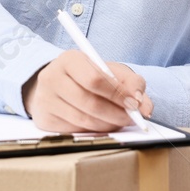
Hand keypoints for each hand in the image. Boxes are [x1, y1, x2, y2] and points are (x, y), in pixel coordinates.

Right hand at [21, 51, 153, 132]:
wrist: (59, 85)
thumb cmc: (90, 77)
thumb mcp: (112, 72)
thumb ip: (133, 84)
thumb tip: (145, 107)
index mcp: (69, 59)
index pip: (95, 79)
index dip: (117, 94)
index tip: (134, 104)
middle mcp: (52, 77)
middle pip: (89, 102)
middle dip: (115, 114)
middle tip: (131, 118)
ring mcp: (45, 100)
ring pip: (83, 120)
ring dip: (107, 125)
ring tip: (119, 122)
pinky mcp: (44, 119)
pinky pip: (75, 131)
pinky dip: (93, 131)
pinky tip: (101, 125)